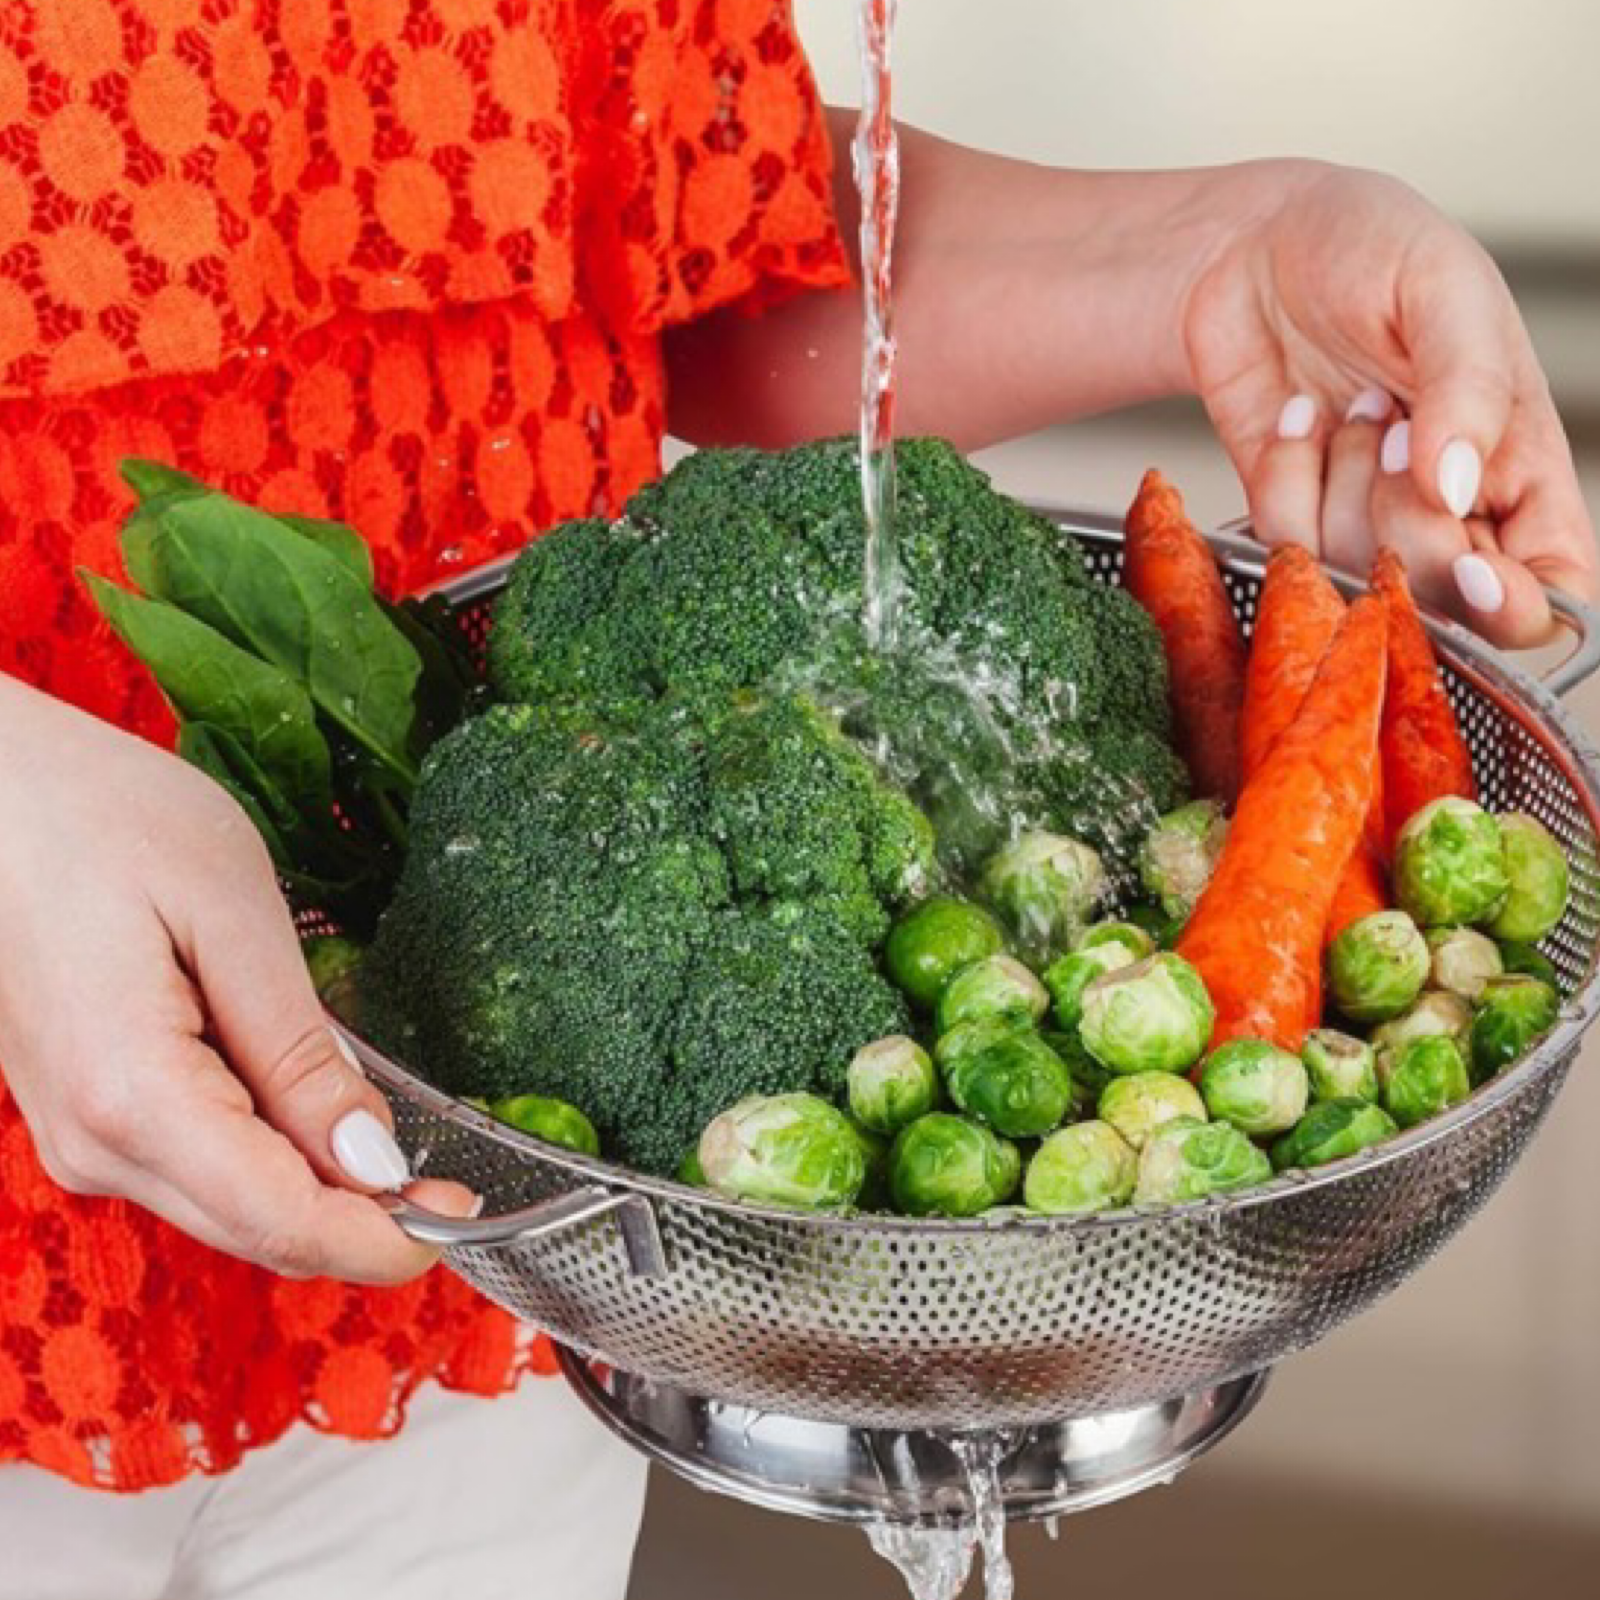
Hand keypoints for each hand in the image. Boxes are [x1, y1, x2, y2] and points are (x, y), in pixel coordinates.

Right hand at [0, 675, 474, 1282]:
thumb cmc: (101, 820)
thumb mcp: (232, 914)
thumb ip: (299, 1051)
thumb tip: (372, 1161)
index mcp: (133, 1098)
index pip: (280, 1219)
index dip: (381, 1237)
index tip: (463, 1217)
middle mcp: (95, 1145)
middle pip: (257, 1232)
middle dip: (364, 1227)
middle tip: (457, 1188)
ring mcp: (81, 1137)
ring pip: (229, 1211)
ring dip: (322, 1199)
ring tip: (405, 1155)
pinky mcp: (87, 1115)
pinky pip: (199, 1171)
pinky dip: (272, 1165)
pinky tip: (319, 1118)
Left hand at [1184, 160, 1596, 645]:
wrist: (1252, 249)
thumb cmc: (1371, 250)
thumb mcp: (1442, 288)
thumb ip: (1466, 387)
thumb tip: (1458, 487)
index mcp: (1519, 467)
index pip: (1550, 592)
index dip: (1515, 607)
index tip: (1472, 566)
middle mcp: (1447, 513)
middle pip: (1445, 607)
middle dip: (1409, 526)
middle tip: (1390, 424)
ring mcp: (1362, 525)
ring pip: (1360, 584)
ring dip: (1344, 486)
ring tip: (1350, 402)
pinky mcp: (1291, 521)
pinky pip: (1286, 550)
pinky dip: (1286, 478)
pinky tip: (1297, 416)